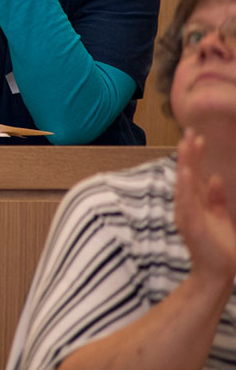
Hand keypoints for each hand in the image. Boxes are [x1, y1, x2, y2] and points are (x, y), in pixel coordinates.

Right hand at [175, 129, 235, 284]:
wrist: (217, 272)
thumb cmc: (219, 247)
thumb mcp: (220, 217)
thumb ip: (216, 198)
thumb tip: (214, 177)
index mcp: (194, 203)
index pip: (192, 174)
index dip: (194, 156)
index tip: (196, 136)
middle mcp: (186, 205)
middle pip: (186, 174)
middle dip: (188, 153)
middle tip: (190, 131)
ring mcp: (186, 213)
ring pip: (184, 183)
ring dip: (185, 163)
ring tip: (186, 145)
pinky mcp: (191, 223)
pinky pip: (187, 200)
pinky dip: (186, 185)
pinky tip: (187, 171)